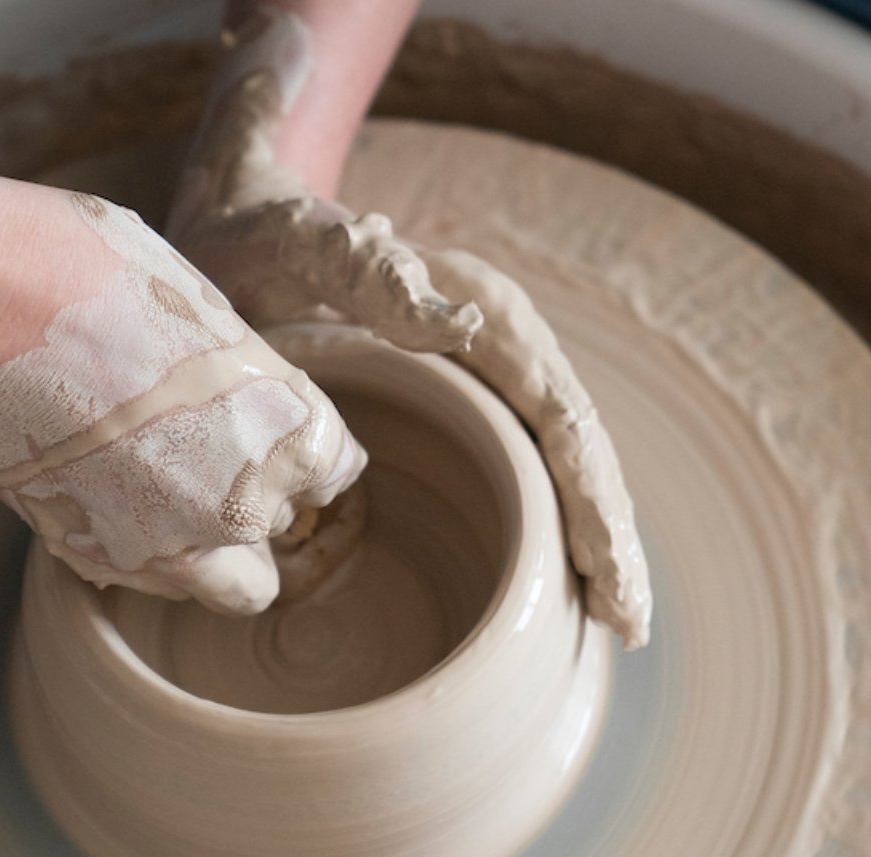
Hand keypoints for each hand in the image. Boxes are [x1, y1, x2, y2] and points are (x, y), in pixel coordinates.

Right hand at [0, 181, 365, 615]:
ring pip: (227, 585)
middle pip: (278, 530)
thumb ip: (242, 380)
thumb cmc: (98, 274)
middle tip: (200, 449)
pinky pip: (146, 575)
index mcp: (294, 432)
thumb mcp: (206, 310)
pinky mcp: (95, 556)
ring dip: (207, 547)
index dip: (295, 443)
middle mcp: (246, 505)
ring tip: (157, 482)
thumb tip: (235, 399)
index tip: (261, 423)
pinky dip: (139, 548)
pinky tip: (103, 488)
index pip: (336, 471)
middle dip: (251, 498)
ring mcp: (169, 545)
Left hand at [166, 7, 651, 646]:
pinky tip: (559, 587)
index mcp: (480, 311)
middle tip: (629, 626)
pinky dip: (550, 528)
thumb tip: (459, 326)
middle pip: (580, 452)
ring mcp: (487, 376)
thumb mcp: (292, 243)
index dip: (590, 501)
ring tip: (617, 624)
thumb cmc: (258, 236)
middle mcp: (501, 345)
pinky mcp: (463, 402)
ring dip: (594, 543)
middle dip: (610, 540)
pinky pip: (522, 469)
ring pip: (562, 466)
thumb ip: (364, 268)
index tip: (608, 575)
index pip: (560, 418)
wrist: (241, 215)